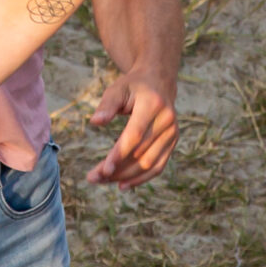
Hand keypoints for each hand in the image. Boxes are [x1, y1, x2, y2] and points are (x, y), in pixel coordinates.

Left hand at [88, 73, 178, 187]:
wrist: (159, 82)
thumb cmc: (133, 86)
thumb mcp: (117, 89)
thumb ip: (106, 105)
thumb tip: (95, 122)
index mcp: (153, 104)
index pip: (135, 135)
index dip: (119, 154)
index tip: (102, 170)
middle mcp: (167, 120)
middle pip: (140, 153)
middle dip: (116, 169)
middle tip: (93, 178)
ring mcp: (172, 133)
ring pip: (149, 164)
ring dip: (125, 176)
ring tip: (103, 180)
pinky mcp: (173, 142)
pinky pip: (158, 166)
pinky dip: (141, 178)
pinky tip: (123, 185)